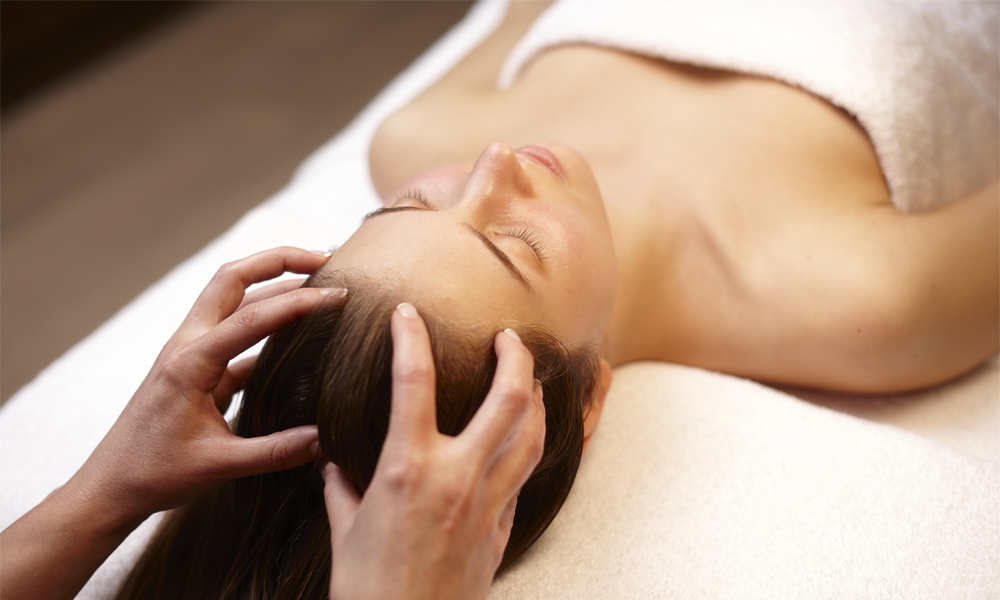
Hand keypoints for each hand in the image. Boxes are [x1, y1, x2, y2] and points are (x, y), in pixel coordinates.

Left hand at [73, 246, 343, 523]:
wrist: (110, 487)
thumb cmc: (154, 475)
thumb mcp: (220, 466)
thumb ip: (276, 452)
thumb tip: (326, 441)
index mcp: (189, 363)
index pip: (251, 318)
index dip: (298, 303)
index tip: (337, 295)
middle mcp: (187, 345)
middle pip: (232, 279)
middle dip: (277, 260)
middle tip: (323, 258)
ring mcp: (189, 351)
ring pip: (231, 297)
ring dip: (272, 283)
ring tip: (317, 281)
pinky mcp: (196, 366)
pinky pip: (235, 331)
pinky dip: (267, 321)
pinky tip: (298, 333)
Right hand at [322, 303, 544, 599]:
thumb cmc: (366, 588)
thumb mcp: (346, 530)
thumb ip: (342, 489)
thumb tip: (334, 466)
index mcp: (407, 468)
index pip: (412, 380)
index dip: (410, 337)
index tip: (407, 314)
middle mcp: (456, 476)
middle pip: (507, 398)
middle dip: (516, 357)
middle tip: (510, 336)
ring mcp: (487, 502)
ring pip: (533, 435)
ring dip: (536, 400)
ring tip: (529, 381)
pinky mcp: (501, 528)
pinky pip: (525, 477)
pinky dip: (528, 450)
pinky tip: (522, 442)